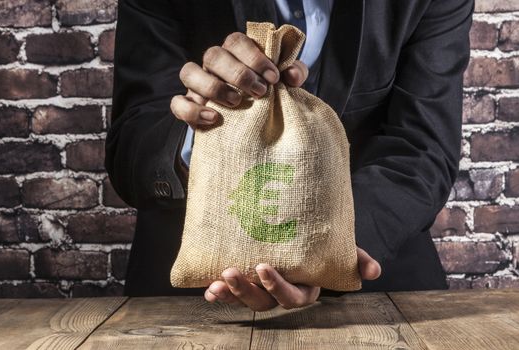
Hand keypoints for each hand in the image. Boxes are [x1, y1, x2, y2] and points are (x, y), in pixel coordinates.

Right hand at [170, 32, 308, 129]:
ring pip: (189, 72)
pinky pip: (177, 103)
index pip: (235, 41)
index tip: (273, 77)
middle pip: (213, 54)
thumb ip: (293, 75)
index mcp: (234, 54)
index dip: (254, 57)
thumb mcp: (284, 86)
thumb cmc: (266, 99)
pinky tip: (214, 118)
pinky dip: (193, 110)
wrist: (252, 129)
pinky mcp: (188, 107)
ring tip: (236, 102)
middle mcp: (212, 66)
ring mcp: (197, 85)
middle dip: (239, 73)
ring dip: (214, 87)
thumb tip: (293, 74)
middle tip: (260, 92)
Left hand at [204, 247, 380, 311]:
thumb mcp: (340, 248)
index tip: (263, 268)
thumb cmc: (323, 243)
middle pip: (264, 302)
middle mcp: (282, 292)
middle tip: (231, 272)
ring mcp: (262, 288)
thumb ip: (355, 259)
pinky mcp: (248, 281)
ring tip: (215, 282)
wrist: (305, 234)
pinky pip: (232, 293)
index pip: (293, 296)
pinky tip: (207, 287)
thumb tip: (374, 272)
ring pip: (246, 299)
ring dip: (229, 293)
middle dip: (246, 291)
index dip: (277, 286)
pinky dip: (219, 292)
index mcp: (305, 287)